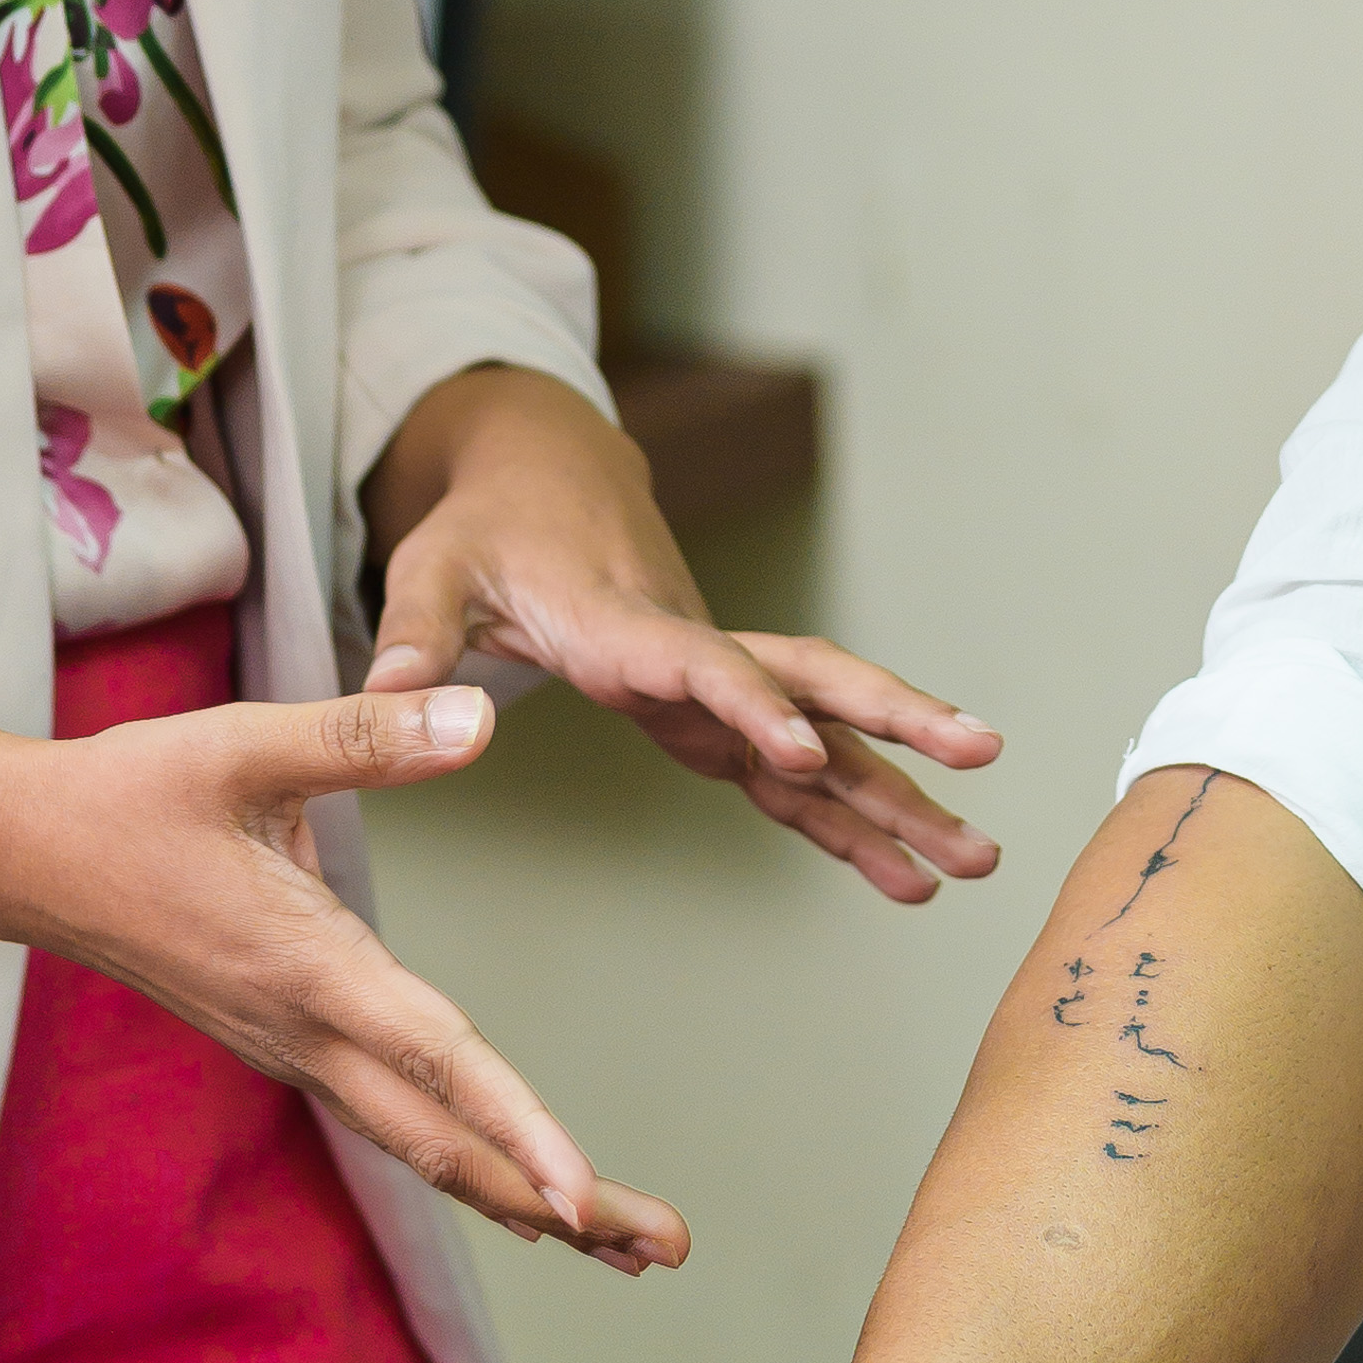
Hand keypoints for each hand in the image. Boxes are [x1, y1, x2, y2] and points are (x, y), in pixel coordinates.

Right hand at [0, 675, 683, 1268]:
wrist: (21, 853)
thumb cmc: (129, 792)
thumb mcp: (243, 742)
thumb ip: (366, 734)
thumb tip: (480, 719)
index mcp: (307, 966)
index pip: (435, 1061)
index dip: (516, 1127)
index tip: (584, 1195)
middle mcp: (305, 1032)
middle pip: (448, 1145)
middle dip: (562, 1205)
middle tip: (669, 1247)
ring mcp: (292, 1050)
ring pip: (422, 1149)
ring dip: (524, 1198)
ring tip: (626, 1243)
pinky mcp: (285, 1044)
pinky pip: (392, 1126)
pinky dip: (466, 1166)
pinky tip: (518, 1191)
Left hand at [361, 368, 1002, 903]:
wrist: (544, 485)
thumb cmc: (485, 531)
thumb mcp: (432, 567)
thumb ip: (415, 631)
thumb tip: (381, 685)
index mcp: (623, 625)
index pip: (701, 666)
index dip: (753, 707)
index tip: (808, 755)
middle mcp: (692, 654)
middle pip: (813, 681)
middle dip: (898, 722)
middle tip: (981, 758)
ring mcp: (717, 691)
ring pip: (829, 737)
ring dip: (902, 795)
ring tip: (978, 860)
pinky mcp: (715, 722)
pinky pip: (796, 781)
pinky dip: (850, 827)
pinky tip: (907, 878)